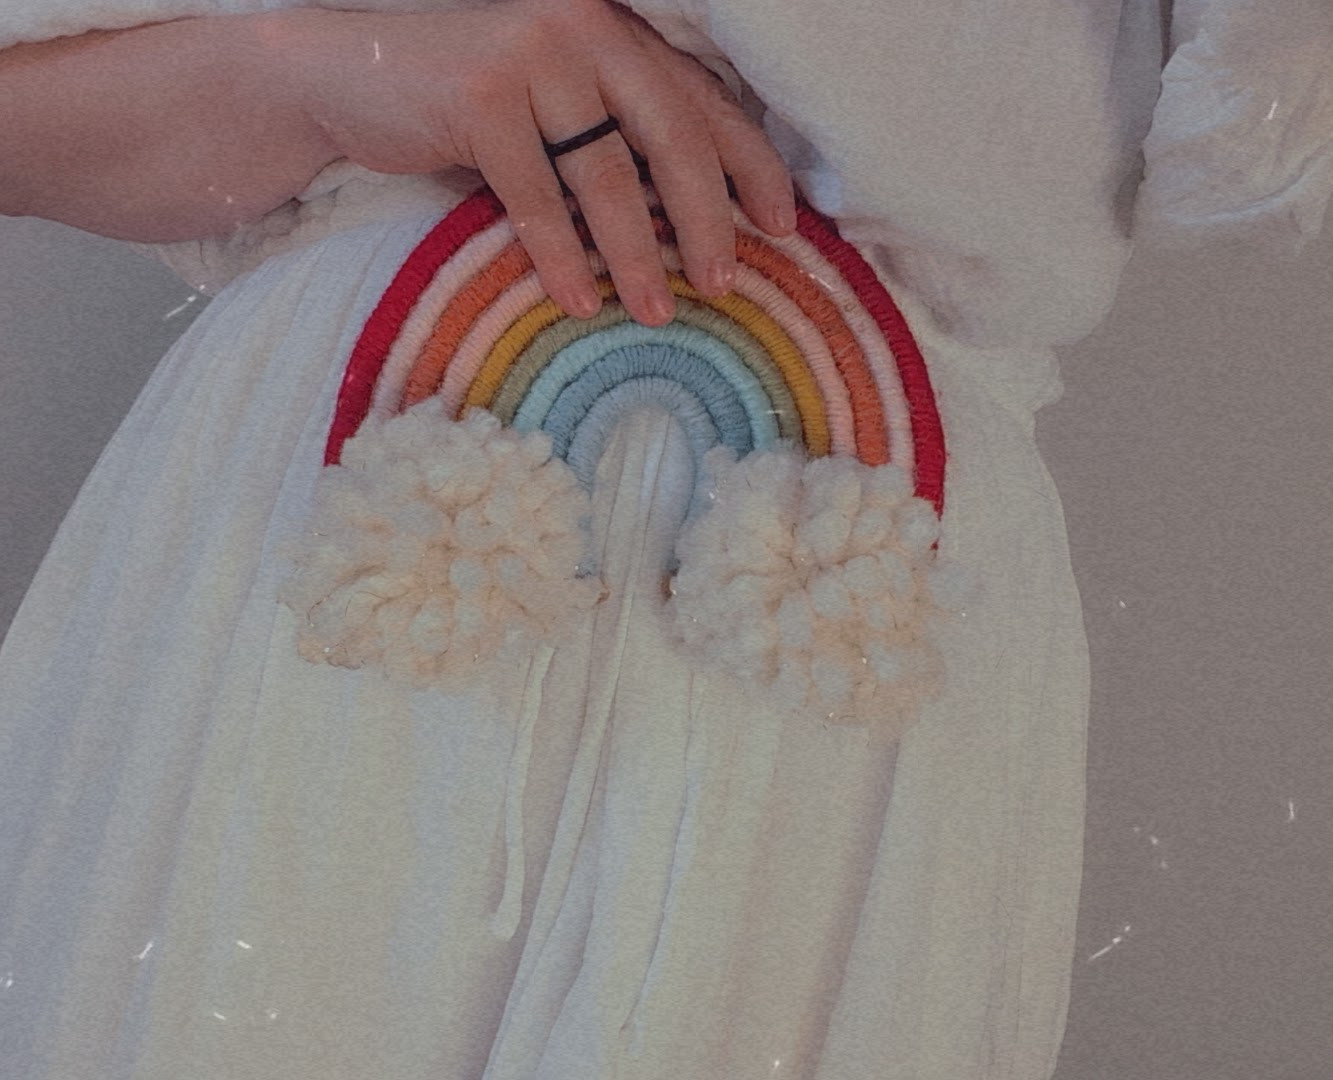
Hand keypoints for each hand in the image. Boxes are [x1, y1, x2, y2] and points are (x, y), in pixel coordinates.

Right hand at [281, 0, 796, 324]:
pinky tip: (577, 302)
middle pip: (672, 135)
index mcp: (615, 34)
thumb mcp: (555, 112)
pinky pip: (536, 196)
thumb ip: (616, 139)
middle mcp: (585, 31)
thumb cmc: (467, 106)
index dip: (749, 165)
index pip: (702, 101)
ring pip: (606, 173)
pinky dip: (559, 256)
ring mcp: (530, 56)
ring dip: (636, 254)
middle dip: (707, 219)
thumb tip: (693, 226)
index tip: (782, 225)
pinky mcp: (478, 96)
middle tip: (725, 284)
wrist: (350, 76)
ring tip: (656, 312)